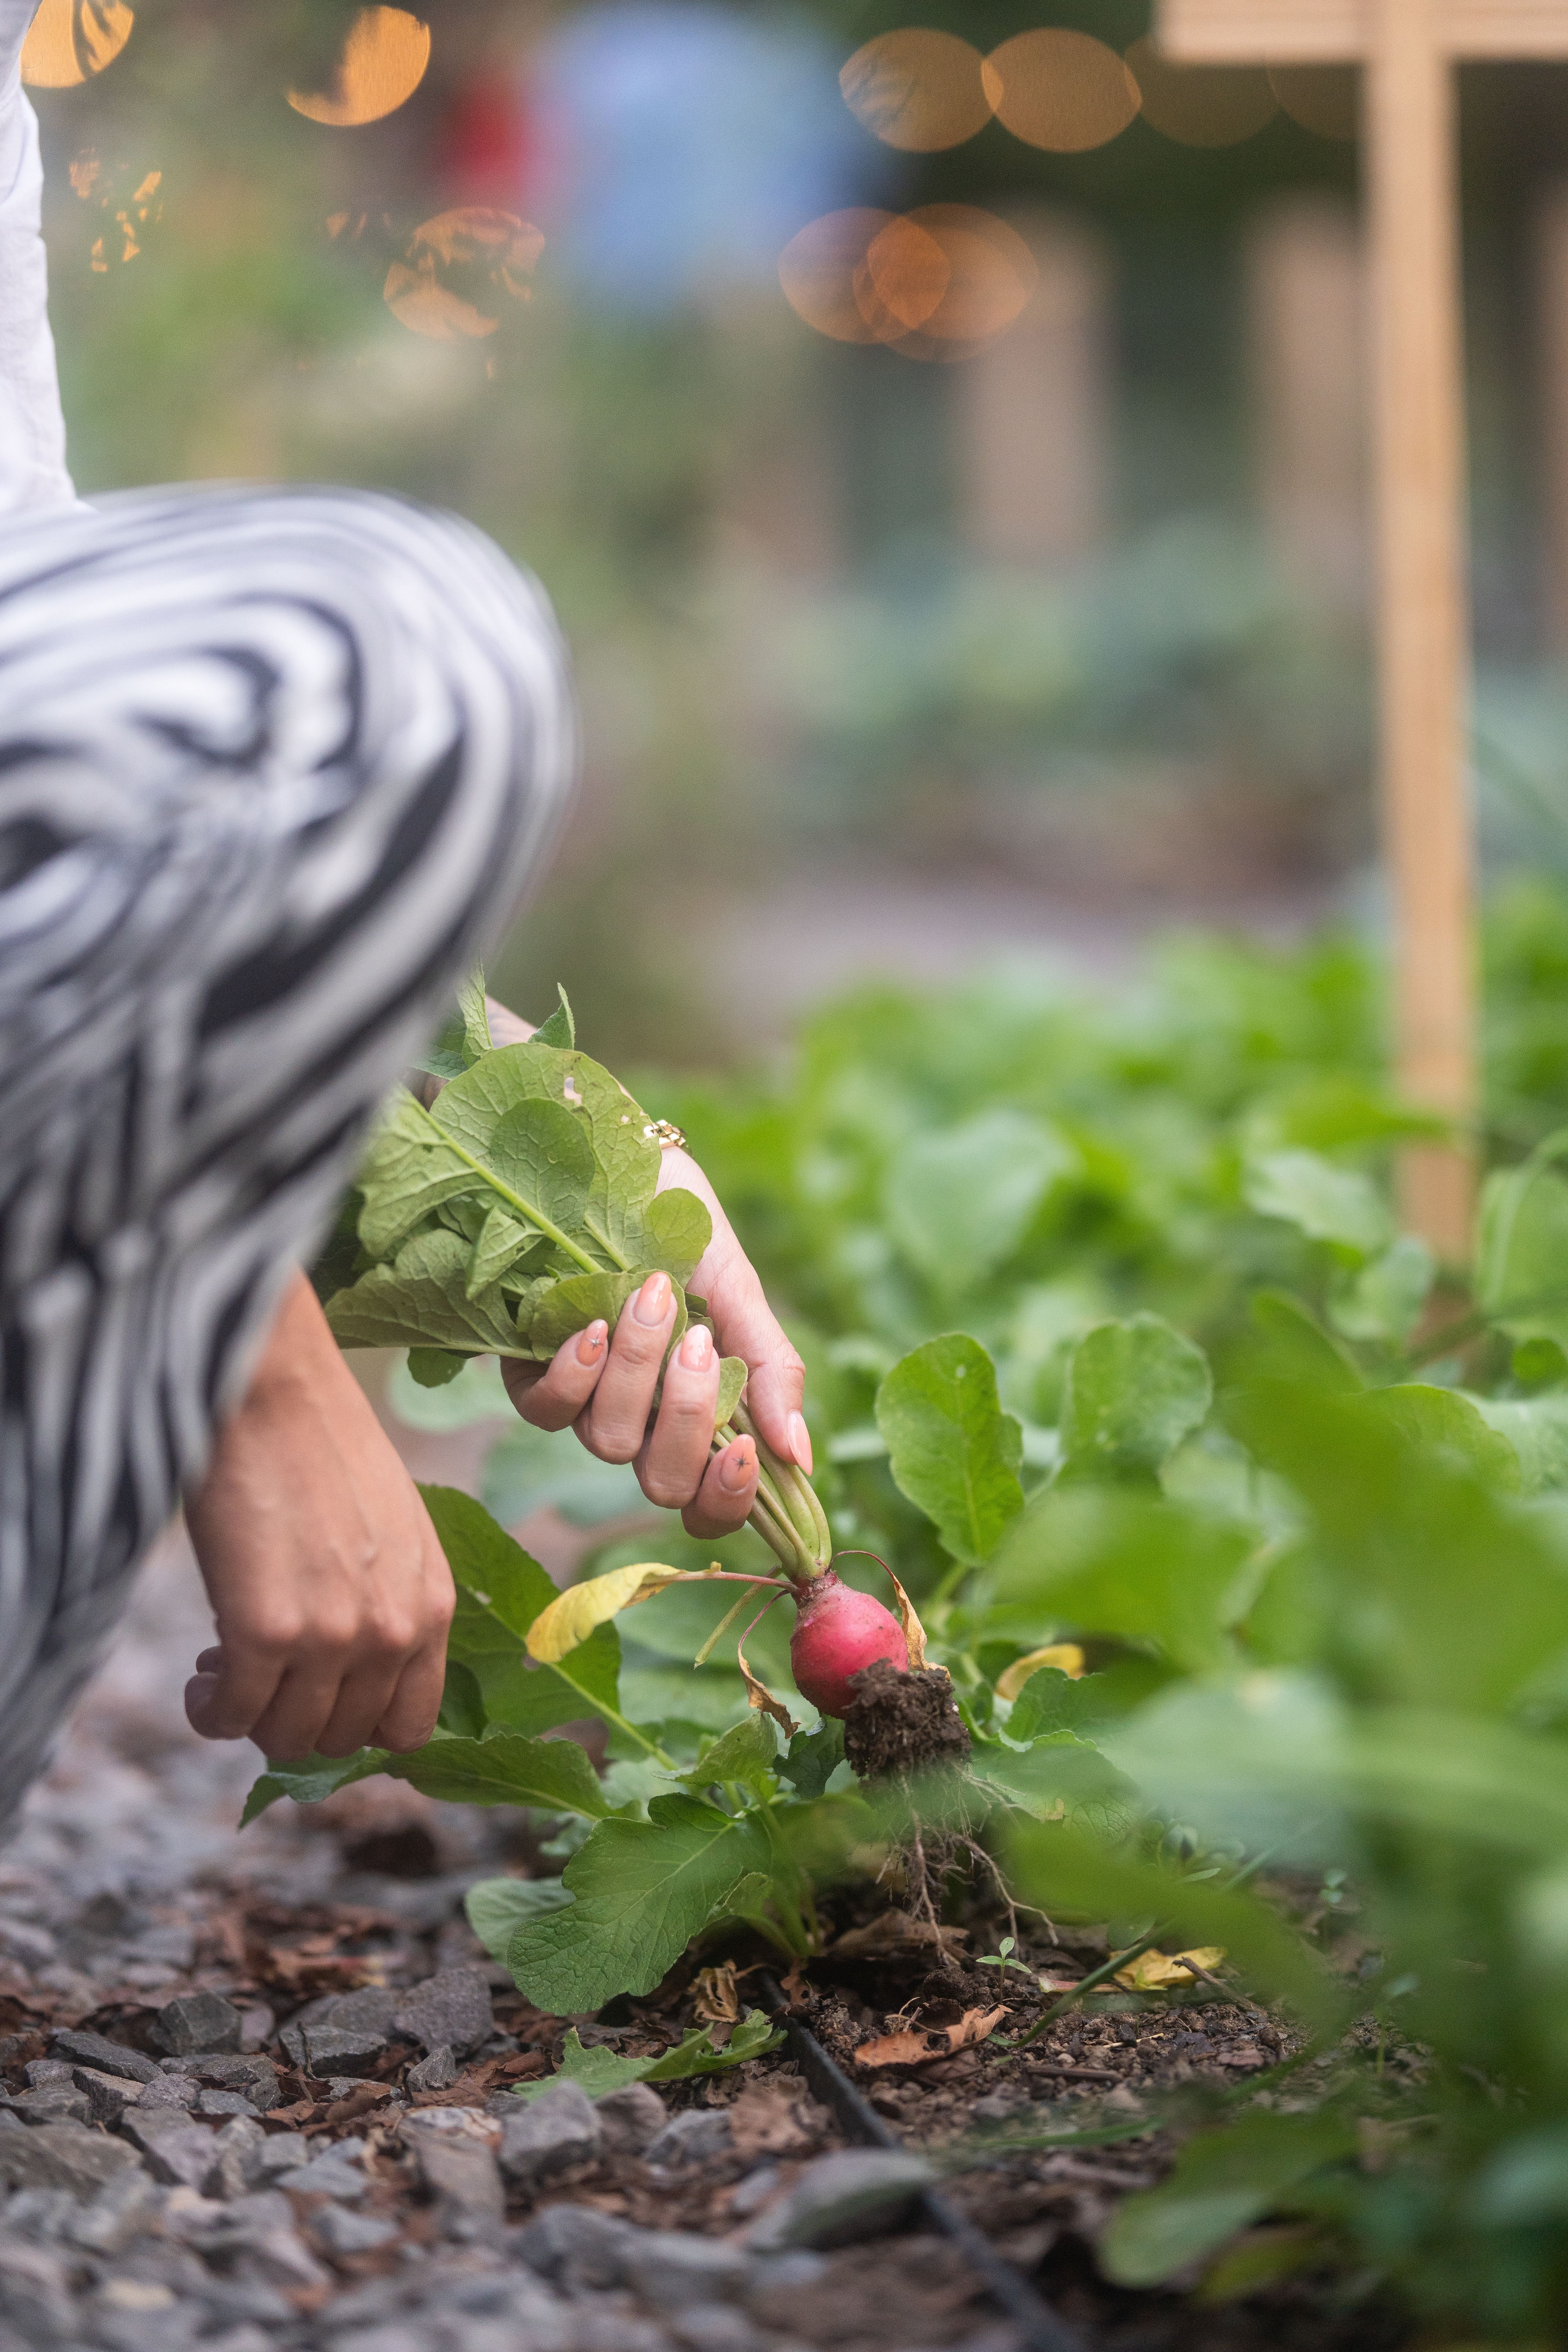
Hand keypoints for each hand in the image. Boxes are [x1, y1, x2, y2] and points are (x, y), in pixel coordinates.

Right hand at [183, 1275, 454, 1759]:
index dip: (354, 1726)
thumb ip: (388, 1603)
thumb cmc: (326, 1449)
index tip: (317, 1698)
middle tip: (261, 1676)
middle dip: (294, 1718)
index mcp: (433, 1605)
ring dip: (251, 1717)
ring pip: (286, 1738)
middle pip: (340, 1739)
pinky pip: (234, 1717)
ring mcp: (333, 1637)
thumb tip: (345, 1672)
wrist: (277, 1392)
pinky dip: (211, 1710)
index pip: (408, 1726)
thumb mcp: (392, 1533)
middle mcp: (393, 1631)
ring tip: (226, 1667)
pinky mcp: (266, 1632)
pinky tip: (203, 1677)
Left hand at [502, 1147, 807, 1541]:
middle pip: (663, 1482)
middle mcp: (642, 1418)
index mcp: (700, 1407)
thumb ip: (771, 1370)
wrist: (610, 1152)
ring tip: (649, 1296)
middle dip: (686, 1420)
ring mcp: (584, 1399)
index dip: (728, 1499)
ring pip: (608, 1442)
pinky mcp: (526, 1371)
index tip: (745, 1449)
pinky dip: (574, 1375)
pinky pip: (546, 1410)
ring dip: (635, 1372)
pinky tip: (591, 1325)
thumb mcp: (739, 1287)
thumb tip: (800, 1457)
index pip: (711, 1501)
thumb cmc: (681, 1219)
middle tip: (698, 1342)